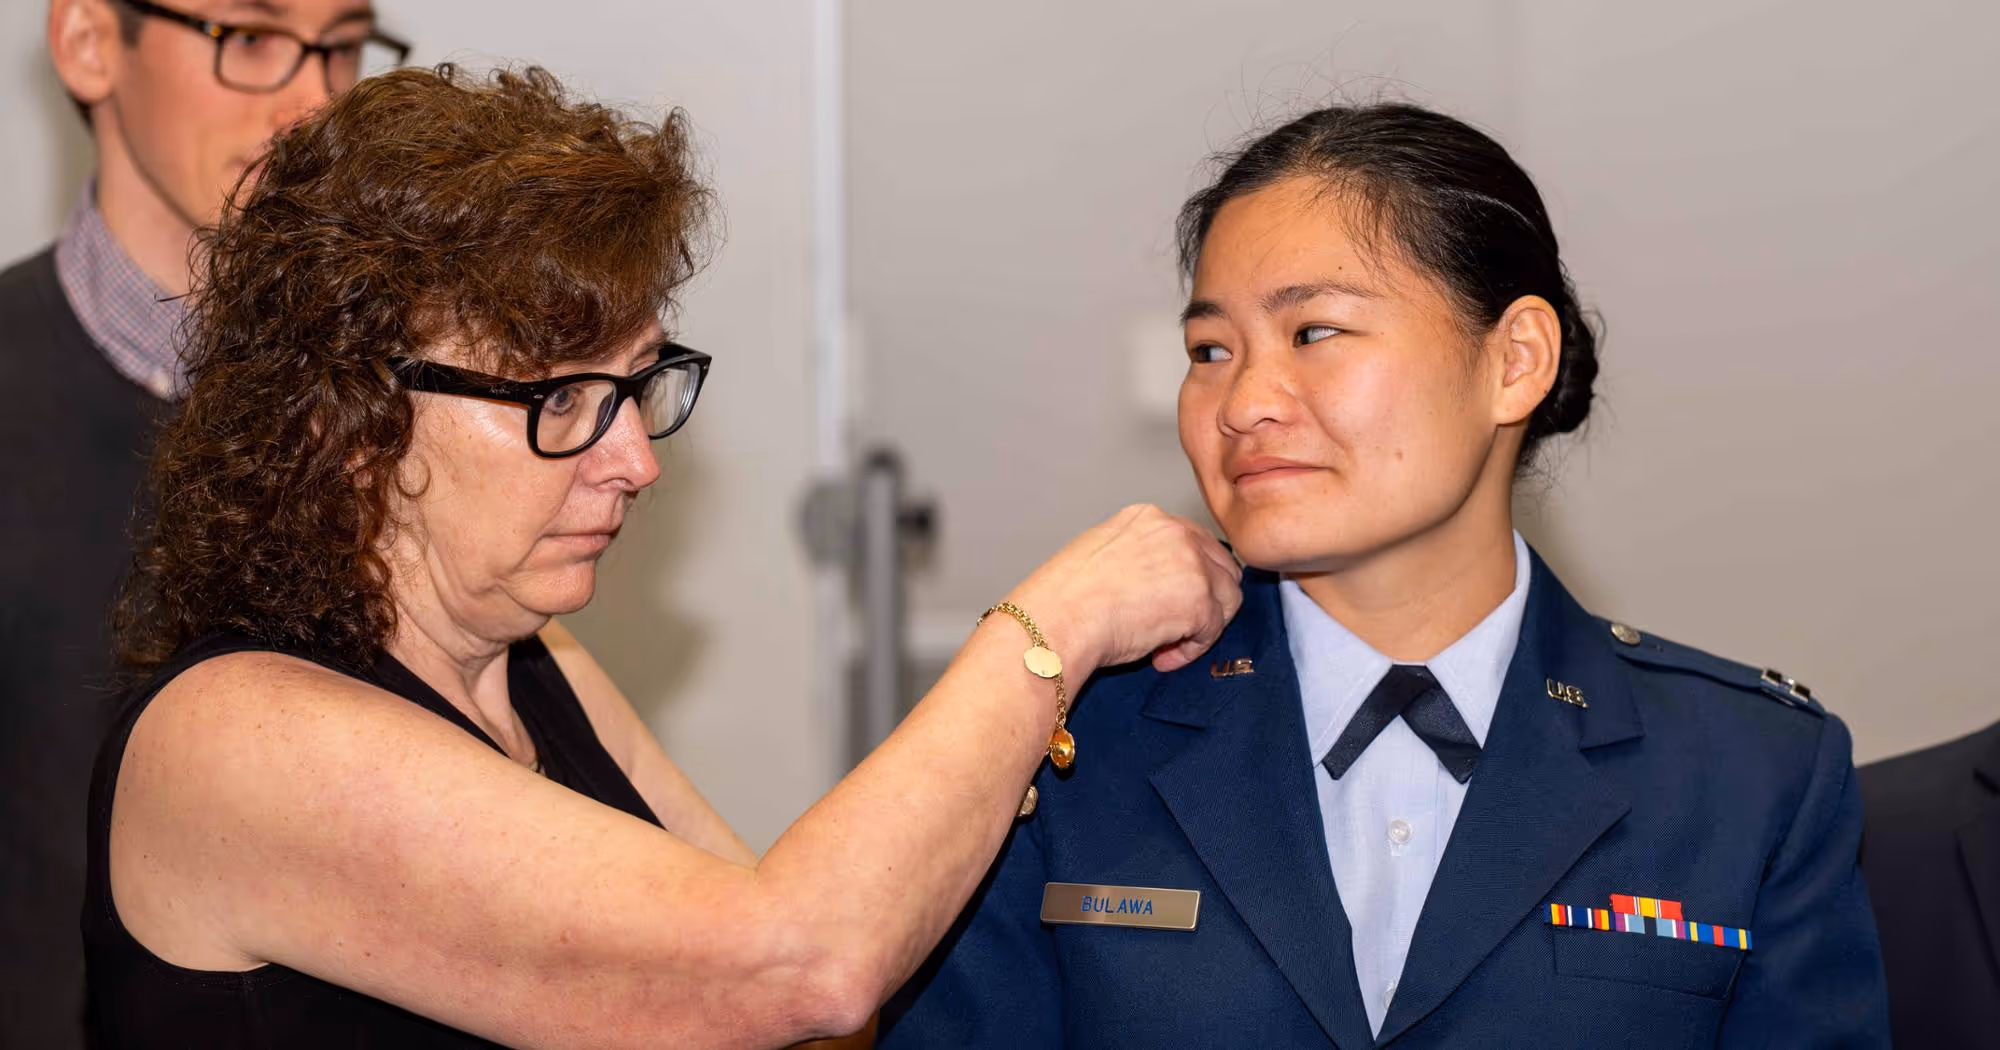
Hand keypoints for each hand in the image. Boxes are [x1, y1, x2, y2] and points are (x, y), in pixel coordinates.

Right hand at [1006, 505, 1242, 675]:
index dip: (1190, 577)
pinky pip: (1212, 631)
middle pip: (1221, 566)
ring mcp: (1192, 565)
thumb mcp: (1099, 552)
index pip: (1196, 542)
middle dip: (1206, 599)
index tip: (1174, 601)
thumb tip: (1155, 580)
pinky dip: (1190, 650)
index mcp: (1149, 517)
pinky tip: (1161, 657)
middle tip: (1178, 626)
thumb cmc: (1063, 598)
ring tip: (1167, 643)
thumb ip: (1137, 555)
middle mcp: (1176, 532)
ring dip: (1203, 625)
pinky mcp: (1199, 601)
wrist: (1056, 621)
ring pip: (1227, 597)